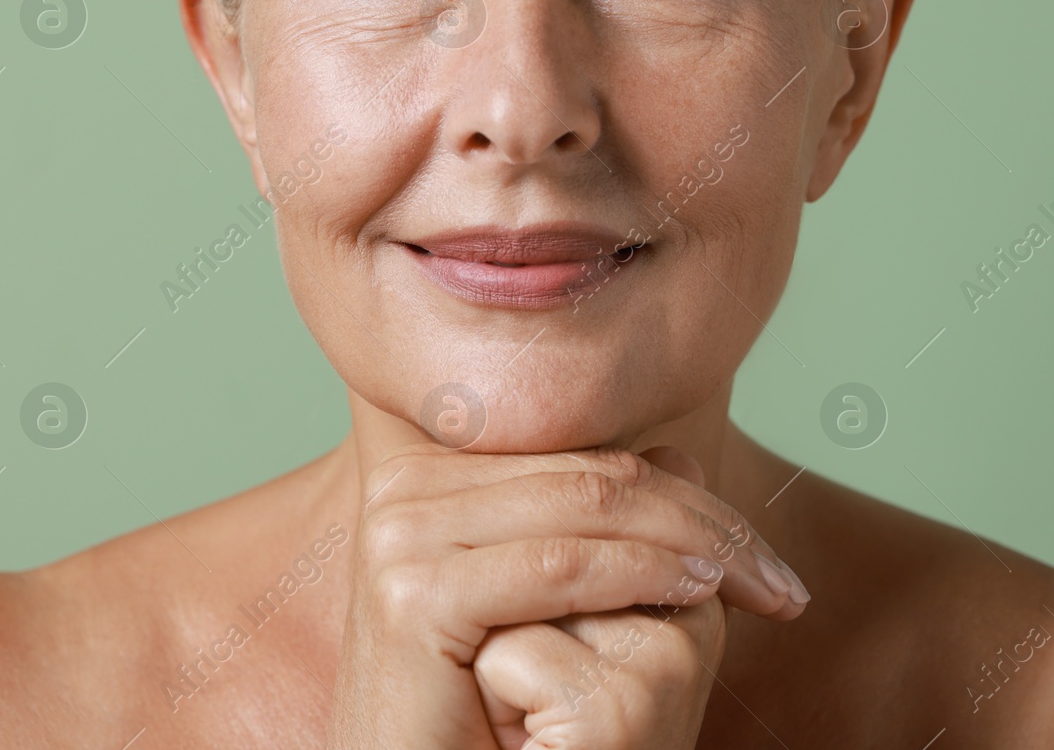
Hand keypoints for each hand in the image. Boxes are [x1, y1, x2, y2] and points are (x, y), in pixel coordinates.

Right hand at [324, 443, 808, 748]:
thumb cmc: (483, 719)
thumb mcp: (551, 611)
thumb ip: (599, 529)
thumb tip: (683, 457)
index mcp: (425, 477)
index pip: (578, 458)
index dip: (680, 495)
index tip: (758, 552)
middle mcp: (403, 490)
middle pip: (586, 476)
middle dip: (700, 521)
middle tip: (778, 577)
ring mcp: (399, 536)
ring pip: (582, 508)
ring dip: (689, 543)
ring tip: (758, 586)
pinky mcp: (412, 595)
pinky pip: (558, 566)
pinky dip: (640, 574)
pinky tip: (695, 594)